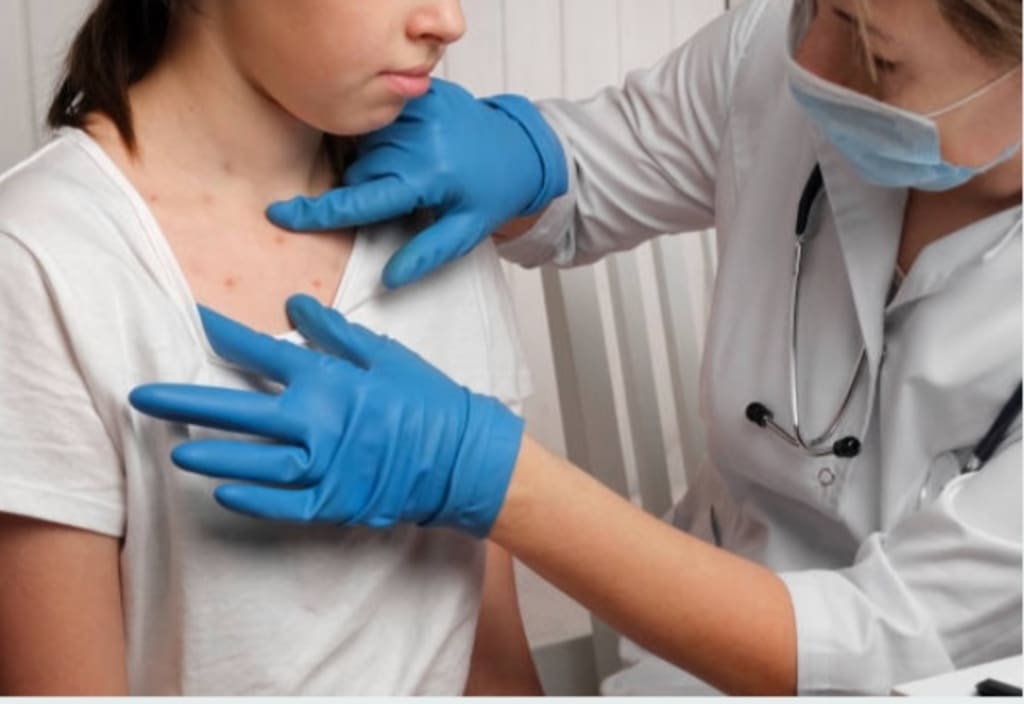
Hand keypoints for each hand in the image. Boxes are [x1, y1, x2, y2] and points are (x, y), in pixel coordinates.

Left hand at [129, 295, 524, 536]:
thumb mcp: (385, 354)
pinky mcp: (334, 502)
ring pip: (252, 463)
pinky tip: (221, 494)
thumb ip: (334, 331)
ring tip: (175, 451)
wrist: (464, 456)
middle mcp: (317, 423)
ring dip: (212, 455)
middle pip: (237, 411)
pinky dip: (252, 501)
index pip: (261, 352)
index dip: (223, 333)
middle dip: (185, 401)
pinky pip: (282, 505)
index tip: (192, 319)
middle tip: (142, 397)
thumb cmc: (427, 400)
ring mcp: (323, 467)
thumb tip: (294, 302)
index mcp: (328, 380)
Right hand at [266, 78, 567, 288]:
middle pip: (359, 172)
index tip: (279, 215)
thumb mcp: (465, 231)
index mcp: (428, 177)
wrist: (521, 148)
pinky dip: (384, 137)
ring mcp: (418, 110)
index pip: (360, 200)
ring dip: (375, 162)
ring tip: (413, 168)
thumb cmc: (491, 193)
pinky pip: (379, 120)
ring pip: (364, 146)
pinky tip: (411, 145)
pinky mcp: (420, 93)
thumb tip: (389, 279)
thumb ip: (426, 254)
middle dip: (368, 189)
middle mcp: (419, 139)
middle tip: (406, 195)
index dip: (317, 212)